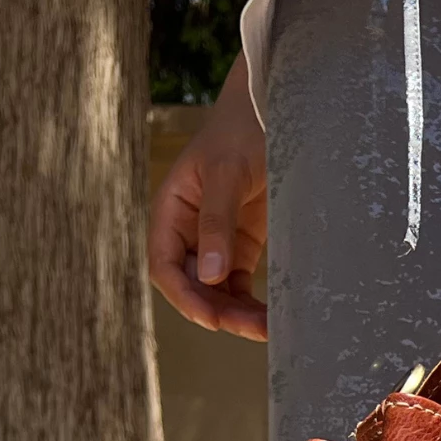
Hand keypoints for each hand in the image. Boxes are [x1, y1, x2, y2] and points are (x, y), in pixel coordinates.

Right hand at [147, 53, 268, 339]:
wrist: (274, 111)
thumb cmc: (242, 131)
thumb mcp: (227, 173)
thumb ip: (217, 223)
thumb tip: (209, 277)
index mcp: (172, 211)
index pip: (166, 267)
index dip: (185, 297)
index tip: (212, 319)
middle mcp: (189, 230)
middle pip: (194, 286)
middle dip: (219, 311)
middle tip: (256, 329)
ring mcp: (217, 240)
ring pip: (219, 292)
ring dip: (239, 313)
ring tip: (270, 329)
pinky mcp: (244, 245)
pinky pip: (242, 284)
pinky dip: (255, 303)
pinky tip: (274, 317)